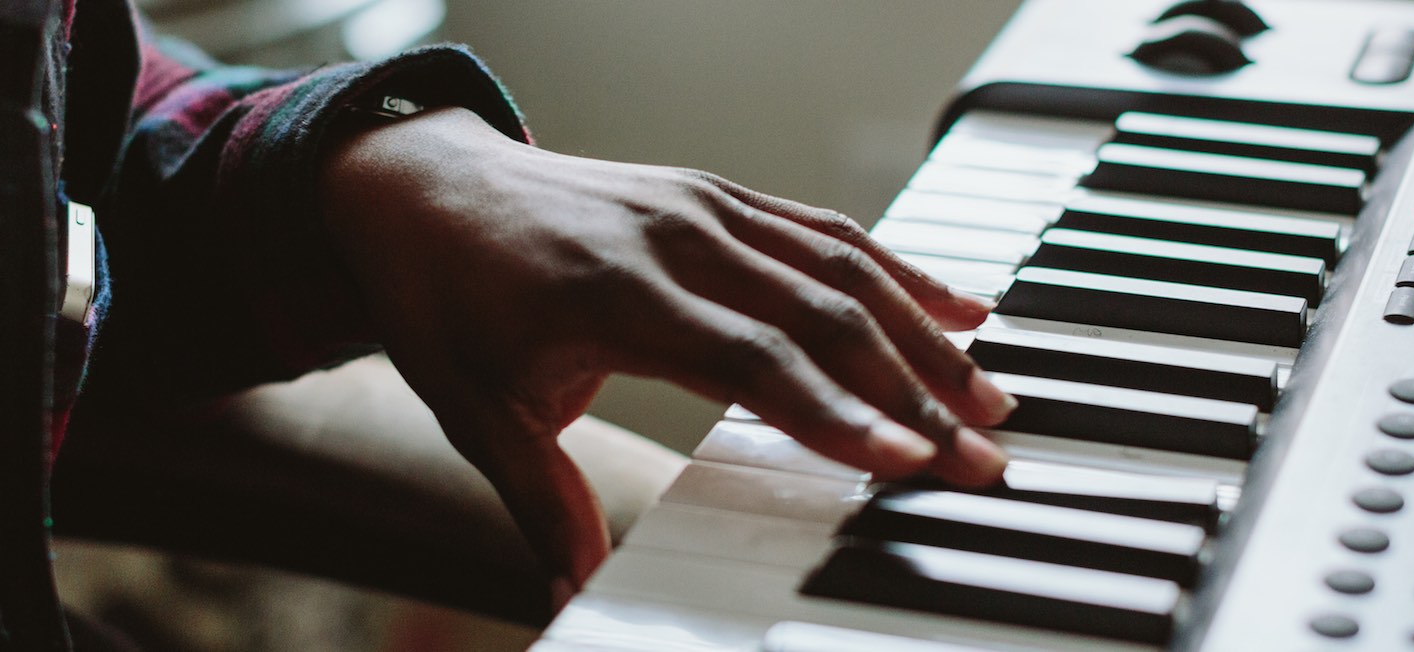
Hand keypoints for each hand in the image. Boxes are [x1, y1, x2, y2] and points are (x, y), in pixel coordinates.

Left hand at [320, 107, 1014, 595]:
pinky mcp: (720, 194)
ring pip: (842, 265)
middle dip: (913, 389)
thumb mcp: (473, 409)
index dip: (835, 413)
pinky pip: (827, 229)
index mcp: (616, 291)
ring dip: (925, 331)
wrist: (419, 186)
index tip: (907, 460)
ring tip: (994, 394)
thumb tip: (575, 591)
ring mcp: (705, 206)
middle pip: (821, 314)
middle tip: (983, 454)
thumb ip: (540, 498)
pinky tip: (962, 306)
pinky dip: (900, 269)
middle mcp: (676, 237)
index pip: (749, 357)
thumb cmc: (446, 300)